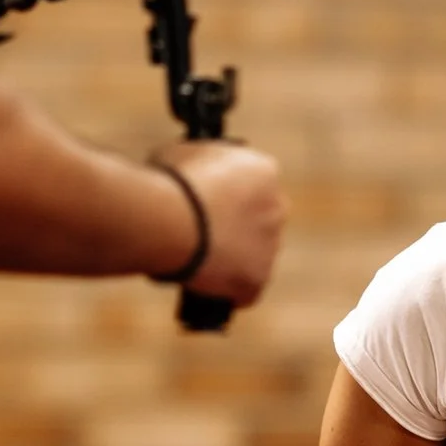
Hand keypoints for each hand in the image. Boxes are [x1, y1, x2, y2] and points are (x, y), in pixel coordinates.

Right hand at [150, 140, 285, 307]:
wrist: (168, 220)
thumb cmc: (170, 183)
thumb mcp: (181, 153)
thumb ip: (197, 163)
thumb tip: (187, 173)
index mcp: (264, 171)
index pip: (256, 184)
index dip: (231, 194)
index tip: (209, 202)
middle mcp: (277, 208)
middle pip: (262, 221)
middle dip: (239, 228)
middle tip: (206, 234)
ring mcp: (269, 247)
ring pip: (256, 257)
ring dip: (235, 261)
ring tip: (200, 265)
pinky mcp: (256, 280)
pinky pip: (246, 291)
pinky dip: (228, 292)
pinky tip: (208, 291)